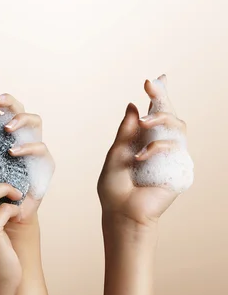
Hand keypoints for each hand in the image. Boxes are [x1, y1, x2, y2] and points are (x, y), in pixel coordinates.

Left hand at [0, 83, 54, 234]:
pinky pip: (40, 148)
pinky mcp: (44, 162)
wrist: (5, 217)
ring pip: (35, 120)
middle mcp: (19, 136)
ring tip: (6, 128)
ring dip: (20, 120)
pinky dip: (26, 147)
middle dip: (8, 101)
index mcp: (1, 134)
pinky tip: (12, 152)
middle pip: (18, 108)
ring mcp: (33, 147)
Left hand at [97, 75, 188, 227]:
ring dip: (160, 118)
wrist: (122, 212)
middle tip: (150, 85)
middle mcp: (159, 146)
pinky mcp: (179, 167)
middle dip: (162, 97)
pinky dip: (156, 147)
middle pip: (169, 115)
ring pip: (177, 125)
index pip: (153, 115)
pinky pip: (174, 146)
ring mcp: (171, 156)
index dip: (157, 97)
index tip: (151, 81)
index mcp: (143, 142)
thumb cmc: (115, 188)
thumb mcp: (116, 154)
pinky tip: (141, 156)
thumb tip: (132, 105)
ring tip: (144, 122)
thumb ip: (126, 131)